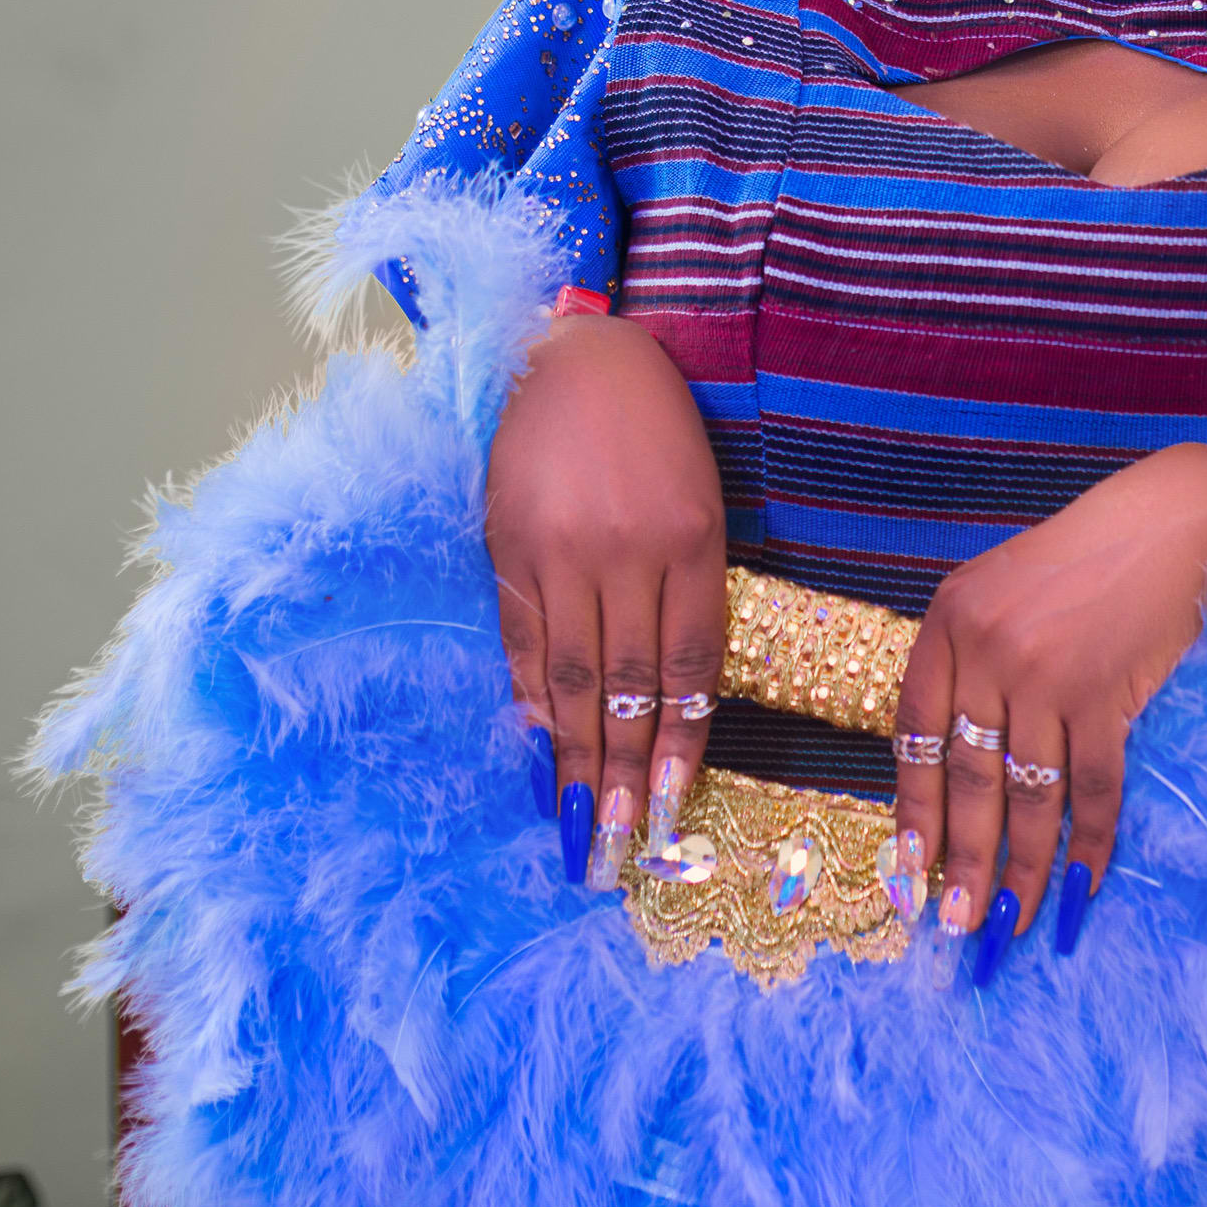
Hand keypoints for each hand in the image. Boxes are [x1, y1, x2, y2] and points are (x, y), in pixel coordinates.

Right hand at [485, 310, 727, 887]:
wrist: (575, 353)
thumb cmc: (656, 433)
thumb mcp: (699, 500)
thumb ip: (687, 592)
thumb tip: (663, 702)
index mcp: (690, 539)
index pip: (689, 666)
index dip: (681, 745)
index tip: (673, 811)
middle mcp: (626, 551)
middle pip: (628, 688)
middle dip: (623, 778)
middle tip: (618, 853)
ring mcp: (561, 550)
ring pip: (572, 676)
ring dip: (574, 759)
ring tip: (577, 827)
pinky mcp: (508, 545)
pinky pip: (523, 639)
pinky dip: (532, 697)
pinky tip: (539, 744)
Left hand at [892, 441, 1206, 965]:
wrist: (1173, 521)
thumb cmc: (1086, 563)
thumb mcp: (1002, 592)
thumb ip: (971, 667)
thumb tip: (954, 776)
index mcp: (949, 620)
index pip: (912, 734)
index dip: (911, 811)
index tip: (909, 874)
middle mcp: (987, 645)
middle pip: (966, 777)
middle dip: (962, 862)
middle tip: (957, 928)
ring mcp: (1046, 669)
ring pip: (1028, 794)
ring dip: (1021, 869)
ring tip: (1011, 923)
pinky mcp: (1105, 689)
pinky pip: (1093, 786)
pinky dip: (1090, 842)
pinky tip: (1080, 884)